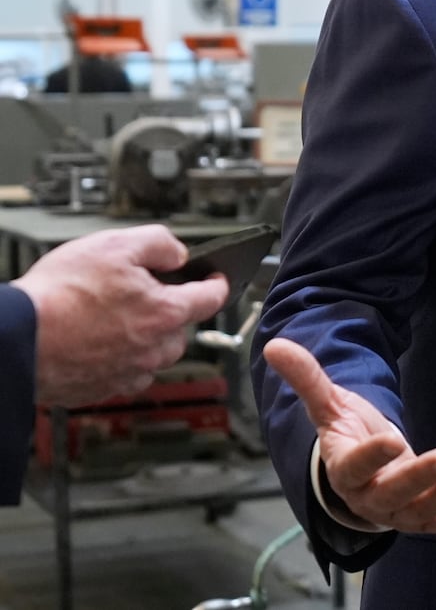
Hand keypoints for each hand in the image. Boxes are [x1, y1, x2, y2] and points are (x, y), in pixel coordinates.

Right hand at [13, 224, 229, 405]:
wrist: (15, 338)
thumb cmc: (58, 295)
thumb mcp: (114, 245)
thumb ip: (158, 244)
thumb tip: (177, 253)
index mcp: (166, 313)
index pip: (212, 298)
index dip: (217, 282)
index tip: (217, 277)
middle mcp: (154, 349)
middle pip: (181, 329)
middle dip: (172, 311)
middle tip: (145, 294)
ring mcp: (128, 372)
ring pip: (154, 355)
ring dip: (148, 337)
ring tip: (116, 317)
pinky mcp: (102, 389)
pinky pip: (126, 374)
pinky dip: (121, 359)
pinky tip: (98, 342)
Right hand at [263, 338, 435, 533]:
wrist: (364, 472)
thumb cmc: (347, 435)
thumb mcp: (329, 405)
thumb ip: (308, 378)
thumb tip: (274, 344)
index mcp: (343, 470)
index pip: (354, 467)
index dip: (371, 456)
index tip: (391, 438)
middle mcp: (369, 497)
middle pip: (392, 495)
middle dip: (420, 479)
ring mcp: (398, 512)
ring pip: (422, 512)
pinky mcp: (425, 517)